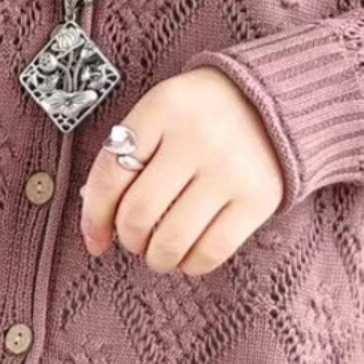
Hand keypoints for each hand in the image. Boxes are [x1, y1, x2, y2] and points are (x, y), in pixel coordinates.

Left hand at [78, 67, 285, 275]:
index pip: (110, 176)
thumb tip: (96, 219)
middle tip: (134, 238)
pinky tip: (187, 254)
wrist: (271, 100)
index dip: (93, 217)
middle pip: (137, 214)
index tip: (95, 240)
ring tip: (158, 250)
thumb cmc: (200, 113)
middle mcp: (196, 138)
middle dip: (127, 238)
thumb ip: (127, 154)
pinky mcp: (258, 199)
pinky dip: (190, 264)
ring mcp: (230, 170)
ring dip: (155, 257)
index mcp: (162, 109)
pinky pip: (211, 252)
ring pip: (171, 241)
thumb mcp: (159, 112)